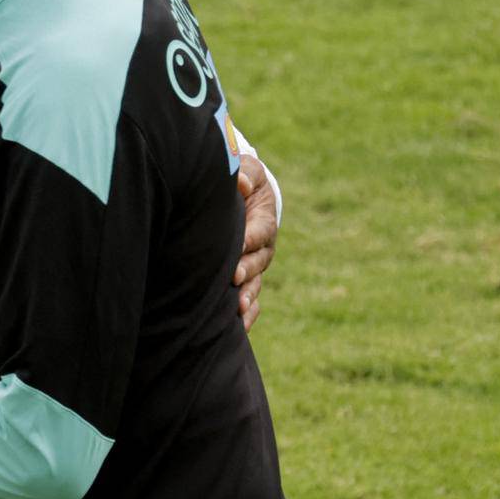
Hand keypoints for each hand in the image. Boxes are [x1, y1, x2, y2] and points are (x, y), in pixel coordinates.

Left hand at [235, 155, 278, 329]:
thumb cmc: (242, 180)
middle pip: (258, 262)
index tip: (237, 247)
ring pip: (255, 285)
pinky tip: (240, 329)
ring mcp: (255, 266)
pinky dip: (247, 314)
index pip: (259, 231)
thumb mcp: (247, 170)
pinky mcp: (246, 279)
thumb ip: (245, 173)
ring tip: (238, 309)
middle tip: (234, 277)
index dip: (249, 240)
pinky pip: (250, 299)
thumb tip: (242, 182)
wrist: (242, 197)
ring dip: (248, 297)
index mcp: (264, 221)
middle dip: (247, 270)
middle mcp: (263, 248)